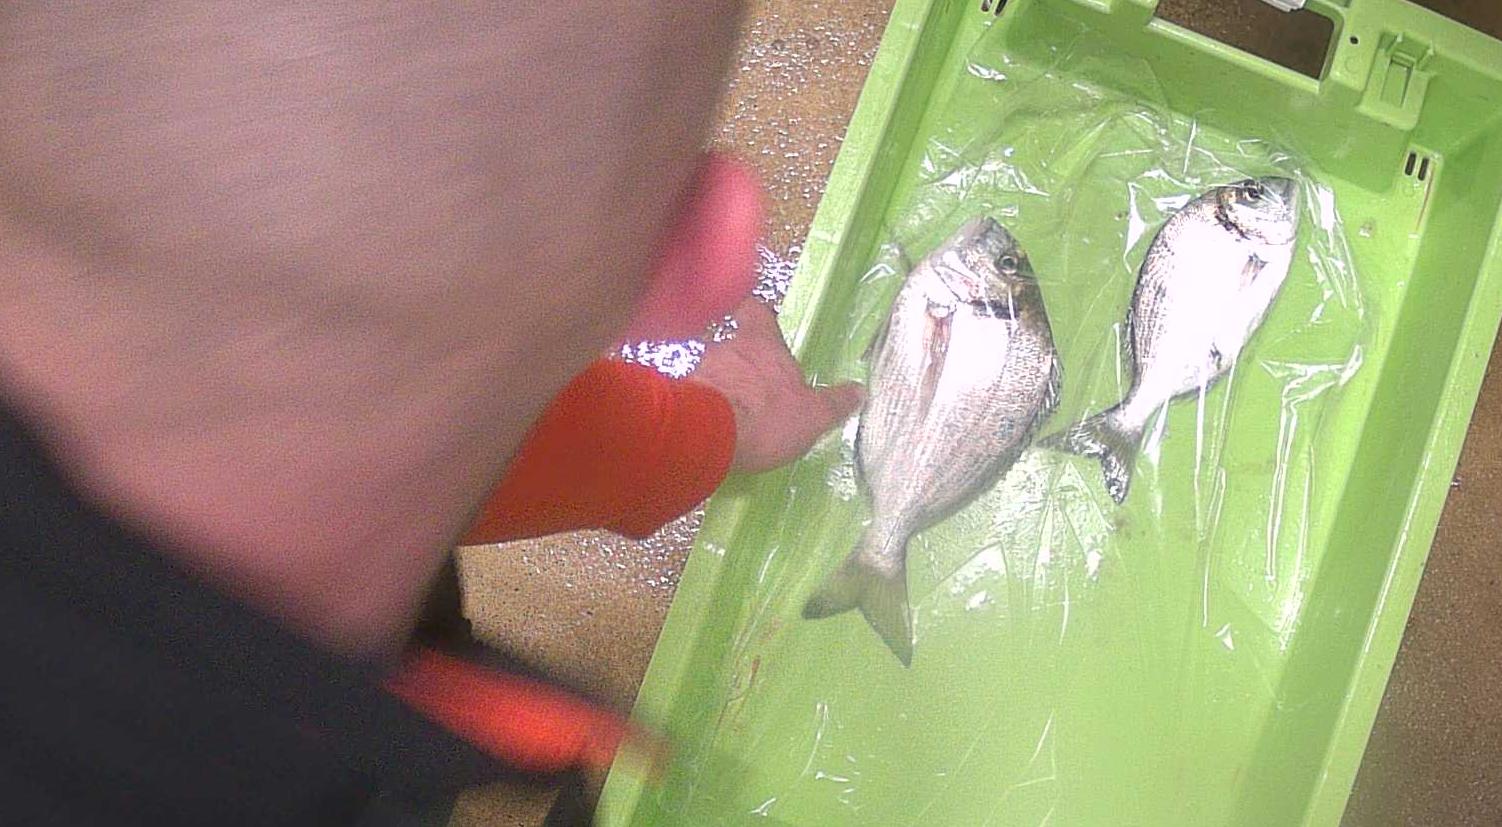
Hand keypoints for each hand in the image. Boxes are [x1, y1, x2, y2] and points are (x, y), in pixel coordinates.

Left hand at [690, 299, 862, 473]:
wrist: (709, 437)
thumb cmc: (768, 417)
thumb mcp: (813, 415)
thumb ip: (834, 403)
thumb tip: (858, 391)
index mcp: (761, 342)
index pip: (756, 310)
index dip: (759, 316)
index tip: (765, 325)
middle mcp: (726, 346)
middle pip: (732, 342)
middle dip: (741, 362)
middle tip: (755, 387)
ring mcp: (698, 369)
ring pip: (711, 370)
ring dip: (720, 386)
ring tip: (732, 412)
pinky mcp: (680, 395)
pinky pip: (694, 395)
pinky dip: (703, 406)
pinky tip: (712, 427)